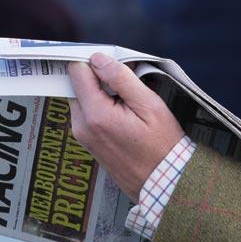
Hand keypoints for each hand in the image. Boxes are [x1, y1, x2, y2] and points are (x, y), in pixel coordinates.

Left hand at [67, 53, 183, 200]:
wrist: (163, 183)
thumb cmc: (162, 144)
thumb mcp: (148, 105)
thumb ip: (121, 79)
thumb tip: (98, 59)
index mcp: (95, 114)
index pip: (77, 71)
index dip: (94, 61)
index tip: (113, 62)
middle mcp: (81, 125)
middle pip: (77, 83)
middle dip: (98, 76)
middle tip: (127, 82)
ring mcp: (82, 136)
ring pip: (82, 97)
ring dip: (101, 91)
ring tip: (129, 100)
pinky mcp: (87, 142)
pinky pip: (87, 112)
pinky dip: (102, 105)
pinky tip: (124, 112)